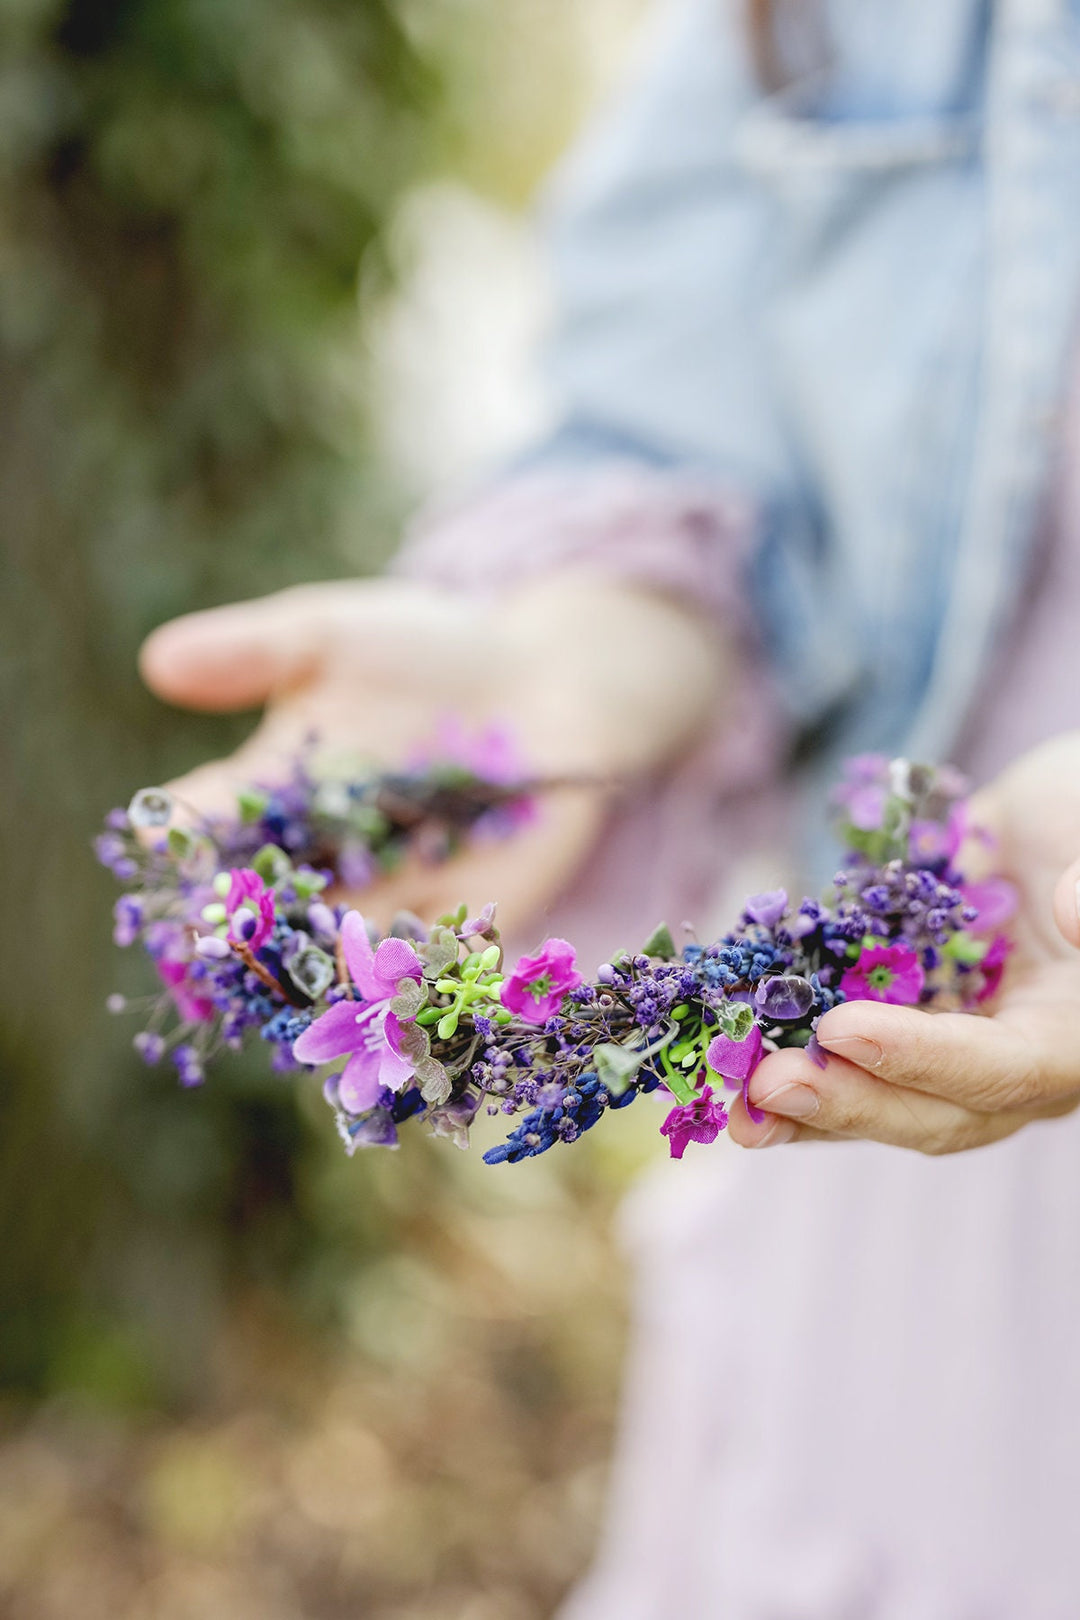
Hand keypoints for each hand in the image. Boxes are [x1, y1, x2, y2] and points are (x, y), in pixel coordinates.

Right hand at [139, 574, 725, 934]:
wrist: (542, 678)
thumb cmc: (425, 648)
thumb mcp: (333, 637)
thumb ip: (253, 652)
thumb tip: (156, 661)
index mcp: (269, 794)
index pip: (210, 822)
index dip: (184, 832)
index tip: (164, 836)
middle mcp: (317, 859)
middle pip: (263, 901)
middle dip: (243, 923)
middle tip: (222, 936)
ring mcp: (386, 896)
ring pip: (336, 943)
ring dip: (318, 965)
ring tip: (302, 974)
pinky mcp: (459, 920)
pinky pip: (425, 957)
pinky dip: (409, 973)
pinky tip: (397, 983)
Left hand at [727, 732, 1079, 1153]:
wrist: (1057, 809)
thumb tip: (1070, 909)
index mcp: (1070, 1037)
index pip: (999, 1068)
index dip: (921, 1057)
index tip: (844, 1029)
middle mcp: (1009, 1056)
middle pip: (931, 1109)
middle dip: (845, 1101)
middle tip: (765, 1087)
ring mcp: (952, 1041)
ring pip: (879, 1094)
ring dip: (804, 1102)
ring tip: (731, 1101)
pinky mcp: (904, 1013)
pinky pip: (846, 1049)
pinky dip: (791, 1051)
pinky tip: (728, 1048)